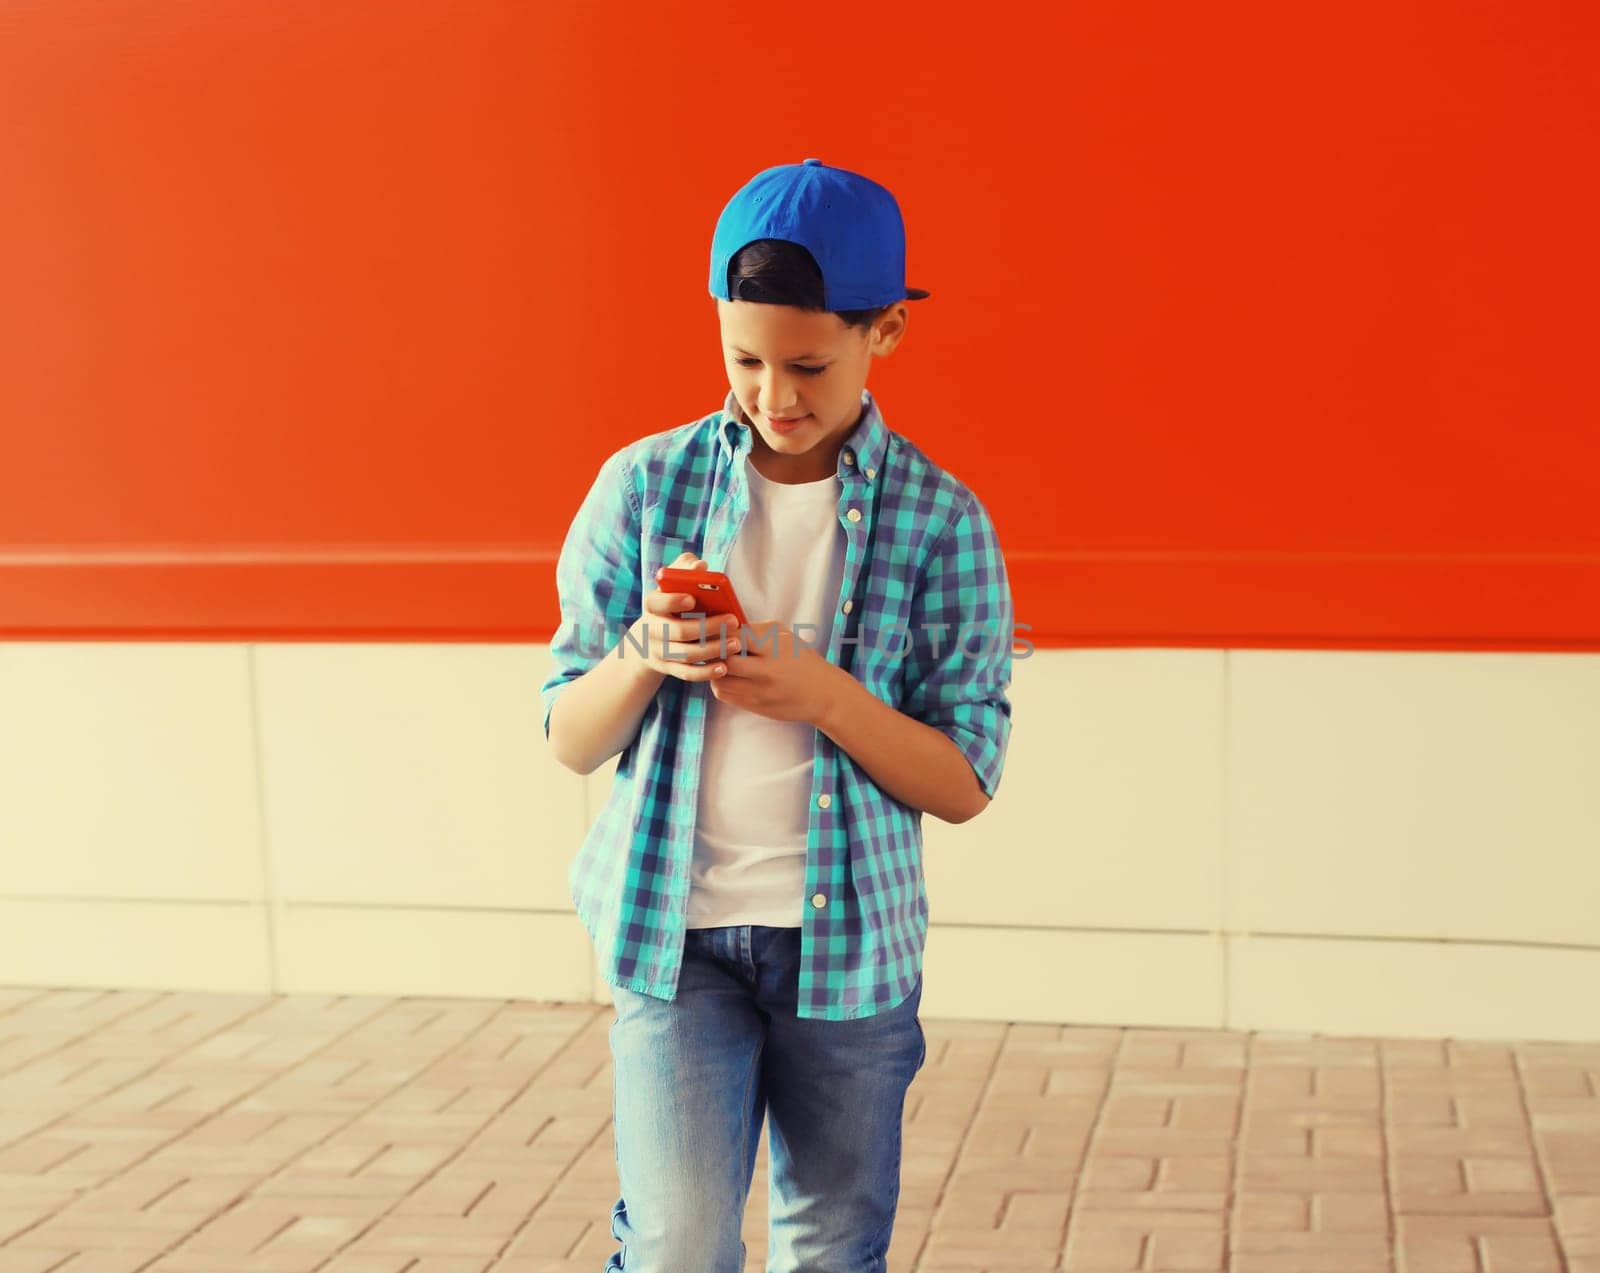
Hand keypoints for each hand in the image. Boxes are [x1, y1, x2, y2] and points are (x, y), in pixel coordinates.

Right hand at [631, 552, 742, 681]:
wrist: (648, 640)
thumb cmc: (669, 603)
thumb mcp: (671, 584)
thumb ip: (684, 569)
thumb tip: (699, 566)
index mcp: (652, 606)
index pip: (656, 602)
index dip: (672, 601)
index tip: (692, 598)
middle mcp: (652, 630)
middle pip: (678, 631)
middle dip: (707, 626)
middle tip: (733, 620)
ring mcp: (659, 652)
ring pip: (686, 654)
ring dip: (713, 649)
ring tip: (736, 643)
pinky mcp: (668, 669)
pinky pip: (687, 674)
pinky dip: (705, 672)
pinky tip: (724, 667)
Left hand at [710, 619, 846, 725]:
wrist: (823, 694)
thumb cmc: (803, 660)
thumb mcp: (785, 637)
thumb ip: (757, 630)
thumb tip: (725, 626)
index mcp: (775, 647)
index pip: (735, 637)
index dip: (721, 633)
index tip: (716, 630)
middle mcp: (767, 671)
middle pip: (724, 661)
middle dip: (715, 653)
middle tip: (712, 648)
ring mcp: (760, 691)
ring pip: (720, 680)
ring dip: (715, 671)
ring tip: (719, 663)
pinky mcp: (756, 706)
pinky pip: (725, 695)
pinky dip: (722, 684)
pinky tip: (729, 677)